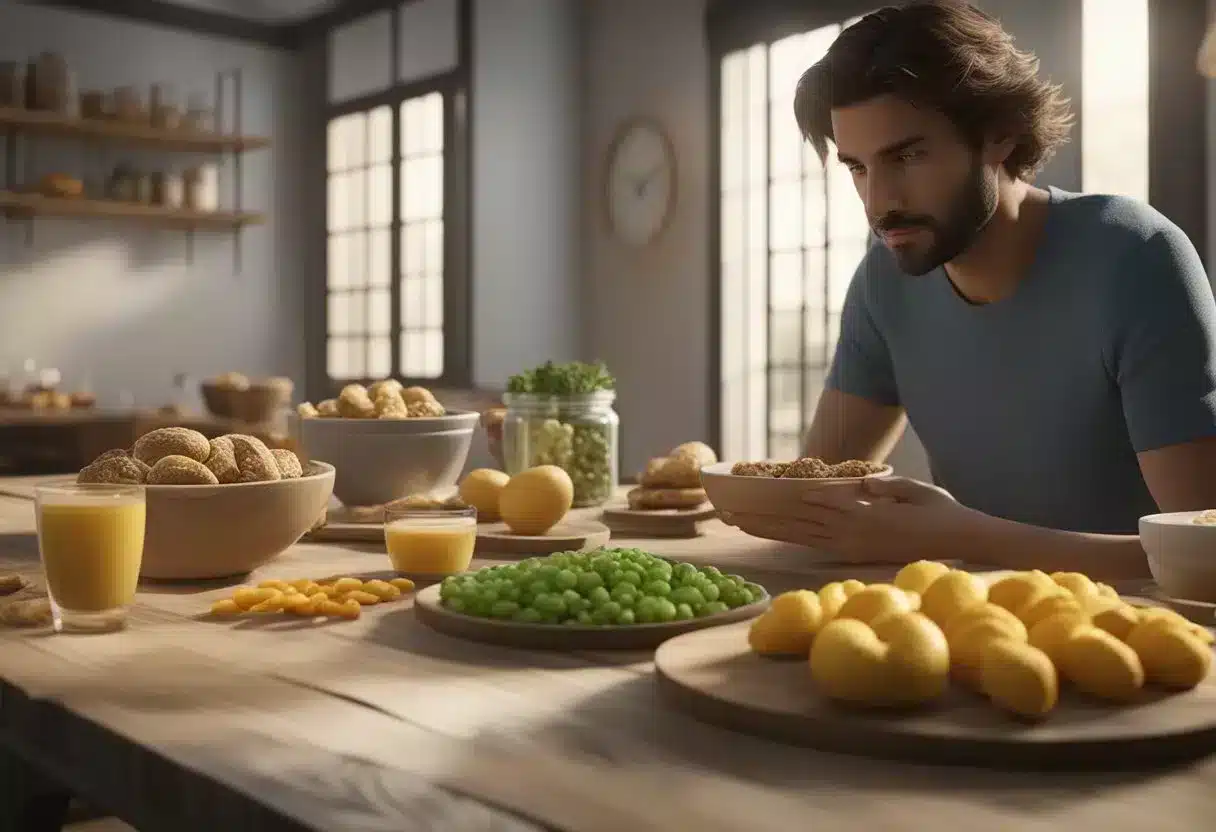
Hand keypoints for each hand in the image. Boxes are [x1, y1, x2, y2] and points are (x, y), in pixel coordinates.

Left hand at [720, 476, 970, 561]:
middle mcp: (851, 532)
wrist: (961, 542)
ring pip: (799, 535)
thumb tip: (859, 484)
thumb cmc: (940, 510)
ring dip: (767, 529)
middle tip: (725, 510)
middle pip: (795, 521)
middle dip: (760, 514)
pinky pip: (814, 545)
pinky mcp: (854, 554)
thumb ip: (886, 487)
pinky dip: (789, 538)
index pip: (811, 501)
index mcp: (863, 513)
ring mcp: (851, 546)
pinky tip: (772, 535)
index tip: (748, 491)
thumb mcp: (913, 489)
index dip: (777, 496)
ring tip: (737, 522)